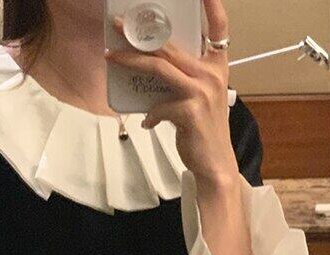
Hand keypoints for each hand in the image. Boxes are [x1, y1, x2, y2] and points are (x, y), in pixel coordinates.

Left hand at [104, 0, 237, 189]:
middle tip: (118, 25)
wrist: (215, 163)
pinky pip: (158, 106)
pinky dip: (150, 115)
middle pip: (170, 46)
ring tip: (112, 57)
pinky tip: (148, 123)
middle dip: (140, 33)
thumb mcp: (200, 97)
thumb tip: (152, 70)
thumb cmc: (204, 130)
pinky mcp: (190, 111)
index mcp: (217, 66)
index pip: (218, 27)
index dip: (212, 5)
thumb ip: (184, 79)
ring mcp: (201, 91)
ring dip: (131, 61)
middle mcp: (211, 74)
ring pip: (159, 67)